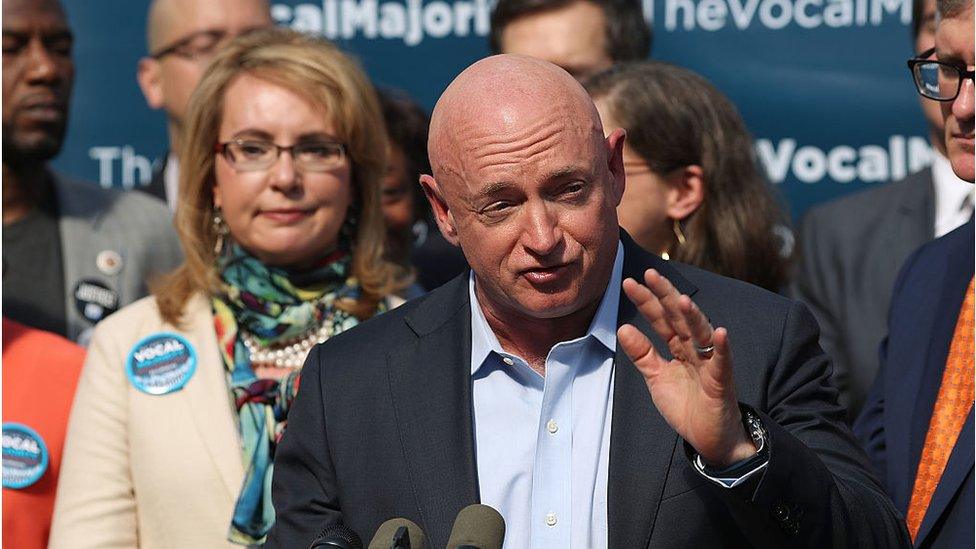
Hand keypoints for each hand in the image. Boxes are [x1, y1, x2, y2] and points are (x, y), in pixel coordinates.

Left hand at [617, 268, 755, 467]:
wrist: (710, 441)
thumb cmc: (687, 407)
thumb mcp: (657, 378)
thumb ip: (643, 354)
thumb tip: (623, 327)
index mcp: (678, 348)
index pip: (661, 320)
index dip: (646, 302)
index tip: (629, 283)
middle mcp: (695, 351)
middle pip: (679, 318)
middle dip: (665, 296)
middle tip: (650, 274)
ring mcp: (710, 364)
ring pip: (701, 334)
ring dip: (692, 316)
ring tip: (680, 299)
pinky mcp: (722, 383)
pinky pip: (723, 363)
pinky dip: (723, 348)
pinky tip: (720, 332)